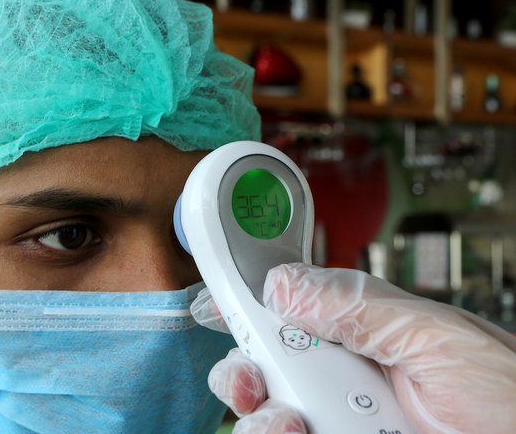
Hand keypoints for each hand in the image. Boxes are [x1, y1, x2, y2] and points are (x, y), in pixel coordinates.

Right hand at [191, 263, 515, 433]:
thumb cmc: (508, 392)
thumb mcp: (434, 335)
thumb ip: (357, 305)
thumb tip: (283, 284)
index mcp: (363, 335)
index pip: (289, 311)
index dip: (246, 302)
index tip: (216, 299)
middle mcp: (344, 381)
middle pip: (262, 368)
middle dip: (242, 371)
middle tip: (254, 380)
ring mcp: (338, 423)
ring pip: (264, 419)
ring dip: (262, 419)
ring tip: (292, 424)